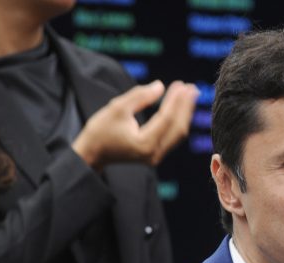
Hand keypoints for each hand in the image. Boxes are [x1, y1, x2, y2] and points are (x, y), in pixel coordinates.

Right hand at [73, 80, 198, 168]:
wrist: (92, 154)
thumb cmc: (100, 131)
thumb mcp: (117, 108)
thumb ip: (140, 97)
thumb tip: (160, 86)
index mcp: (145, 143)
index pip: (166, 118)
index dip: (175, 100)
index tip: (181, 84)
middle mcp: (154, 153)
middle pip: (177, 127)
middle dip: (185, 106)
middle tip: (191, 88)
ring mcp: (157, 156)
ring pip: (178, 133)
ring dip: (184, 113)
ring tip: (190, 94)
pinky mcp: (156, 154)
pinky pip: (172, 136)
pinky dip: (178, 121)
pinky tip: (182, 108)